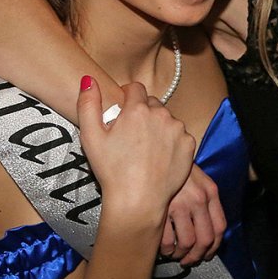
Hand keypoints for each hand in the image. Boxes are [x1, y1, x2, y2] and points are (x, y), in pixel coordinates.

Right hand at [75, 80, 194, 221]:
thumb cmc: (112, 170)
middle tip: (131, 134)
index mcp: (137, 110)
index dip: (126, 96)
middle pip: (152, 103)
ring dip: (158, 126)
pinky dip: (171, 140)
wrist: (138, 199)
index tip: (122, 111)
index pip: (135, 88)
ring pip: (167, 119)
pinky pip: (180, 134)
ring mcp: (178, 130)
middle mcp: (161, 115)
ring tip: (145, 147)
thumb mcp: (90, 136)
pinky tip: (159, 155)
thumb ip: (88, 103)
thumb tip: (89, 79)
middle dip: (142, 112)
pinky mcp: (189, 145)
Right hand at [160, 165, 225, 264]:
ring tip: (176, 255)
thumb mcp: (198, 180)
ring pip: (187, 243)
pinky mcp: (161, 210)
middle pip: (205, 239)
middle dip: (198, 255)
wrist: (155, 154)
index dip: (214, 247)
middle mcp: (198, 200)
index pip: (220, 228)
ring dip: (181, 255)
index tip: (207, 254)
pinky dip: (166, 250)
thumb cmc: (176, 170)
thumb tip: (208, 230)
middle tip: (190, 260)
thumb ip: (206, 201)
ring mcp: (179, 205)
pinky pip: (167, 240)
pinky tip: (164, 249)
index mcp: (210, 193)